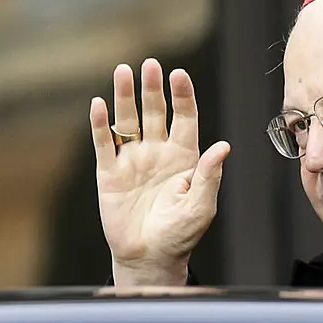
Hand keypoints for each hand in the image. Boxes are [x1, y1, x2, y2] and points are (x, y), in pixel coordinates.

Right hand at [90, 58, 229, 285]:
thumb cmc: (180, 235)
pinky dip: (100, 124)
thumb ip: (208, 176)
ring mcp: (133, 160)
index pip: (184, 118)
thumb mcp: (201, 206)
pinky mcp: (110, 173)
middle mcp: (158, 152)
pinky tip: (99, 105)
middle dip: (153, 88)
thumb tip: (223, 147)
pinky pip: (104, 143)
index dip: (182, 96)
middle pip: (155, 112)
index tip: (179, 75)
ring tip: (123, 71)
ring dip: (125, 96)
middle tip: (150, 65)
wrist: (150, 257)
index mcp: (184, 157)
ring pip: (128, 121)